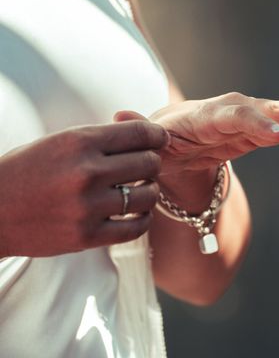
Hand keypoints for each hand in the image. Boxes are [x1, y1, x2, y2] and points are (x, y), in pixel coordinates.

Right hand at [0, 121, 167, 257]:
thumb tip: (148, 134)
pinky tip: (136, 213)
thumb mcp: (60, 142)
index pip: (140, 133)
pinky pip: (136, 227)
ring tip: (140, 190)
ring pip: (148, 195)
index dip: (156, 135)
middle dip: (152, 163)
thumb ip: (102, 138)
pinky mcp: (86, 237)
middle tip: (145, 167)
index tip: (160, 139)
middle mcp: (87, 172)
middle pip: (149, 162)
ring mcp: (87, 206)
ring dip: (149, 191)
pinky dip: (143, 219)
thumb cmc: (27, 171)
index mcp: (79, 142)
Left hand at [116, 92, 278, 175]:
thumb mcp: (148, 139)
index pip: (233, 115)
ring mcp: (252, 118)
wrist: (176, 145)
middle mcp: (234, 110)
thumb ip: (139, 127)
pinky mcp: (264, 130)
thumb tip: (119, 116)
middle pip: (270, 110)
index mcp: (207, 114)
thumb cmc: (162, 143)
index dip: (256, 124)